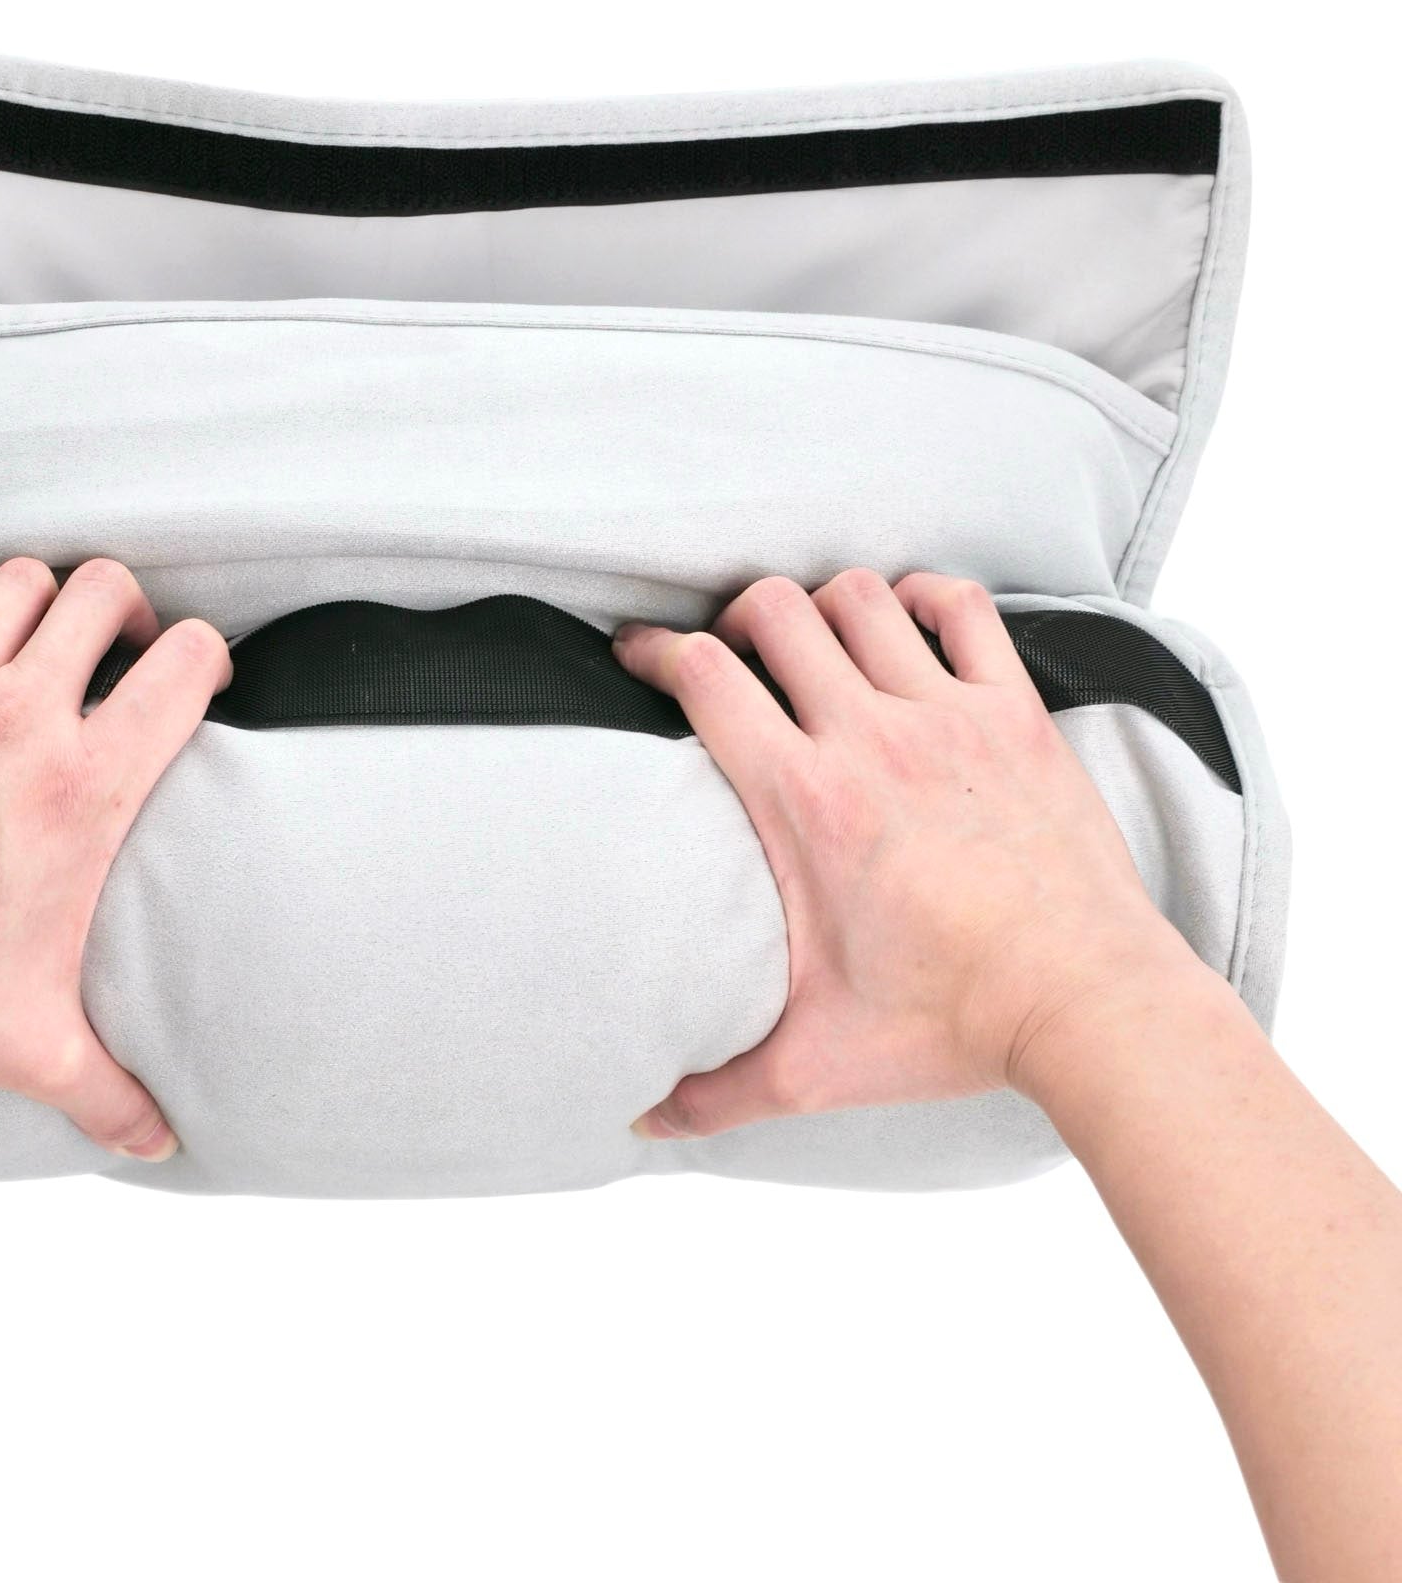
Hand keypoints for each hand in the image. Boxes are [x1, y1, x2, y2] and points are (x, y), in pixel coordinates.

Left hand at [0, 556, 229, 1160]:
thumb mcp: (32, 1044)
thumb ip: (109, 1090)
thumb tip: (160, 1144)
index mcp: (87, 785)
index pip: (185, 664)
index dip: (204, 656)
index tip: (190, 679)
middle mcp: (23, 716)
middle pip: (105, 590)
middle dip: (124, 608)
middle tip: (112, 650)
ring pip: (20, 581)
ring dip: (37, 602)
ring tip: (30, 646)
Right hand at [614, 570, 1208, 1138]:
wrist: (1087, 1004)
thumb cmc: (950, 1025)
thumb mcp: (815, 1065)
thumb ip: (717, 1092)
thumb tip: (643, 1122)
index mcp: (804, 801)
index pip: (702, 678)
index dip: (650, 650)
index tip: (632, 654)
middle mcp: (869, 737)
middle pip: (772, 612)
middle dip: (733, 617)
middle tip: (731, 654)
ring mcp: (948, 716)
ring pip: (860, 598)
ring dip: (822, 606)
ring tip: (813, 642)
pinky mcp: (1015, 713)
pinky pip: (964, 609)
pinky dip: (926, 597)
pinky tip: (908, 626)